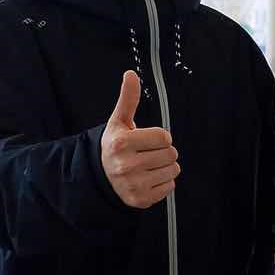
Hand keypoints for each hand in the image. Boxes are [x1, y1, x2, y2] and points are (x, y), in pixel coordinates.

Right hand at [102, 71, 177, 208]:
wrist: (99, 177)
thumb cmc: (115, 146)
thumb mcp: (119, 122)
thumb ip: (128, 99)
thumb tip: (131, 74)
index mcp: (121, 143)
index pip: (165, 137)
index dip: (158, 137)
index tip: (145, 140)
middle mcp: (126, 165)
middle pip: (171, 154)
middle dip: (162, 152)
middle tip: (146, 154)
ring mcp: (133, 184)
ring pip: (174, 170)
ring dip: (164, 167)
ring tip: (146, 166)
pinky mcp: (141, 199)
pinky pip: (170, 187)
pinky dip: (163, 182)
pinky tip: (147, 178)